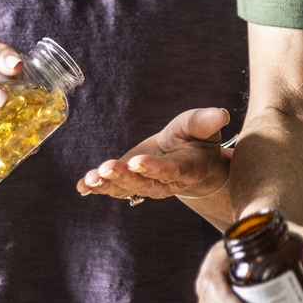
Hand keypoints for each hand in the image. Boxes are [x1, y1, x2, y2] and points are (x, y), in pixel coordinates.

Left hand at [77, 107, 233, 201]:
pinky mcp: (130, 182)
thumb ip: (206, 121)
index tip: (136, 161)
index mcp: (187, 168)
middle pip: (144, 184)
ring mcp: (146, 185)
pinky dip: (96, 189)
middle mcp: (165, 182)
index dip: (153, 168)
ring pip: (126, 189)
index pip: (170, 170)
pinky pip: (113, 189)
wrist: (186, 156)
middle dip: (124, 177)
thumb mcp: (202, 126)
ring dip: (107, 184)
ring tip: (90, 179)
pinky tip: (82, 186)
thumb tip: (221, 114)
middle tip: (107, 167)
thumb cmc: (195, 139)